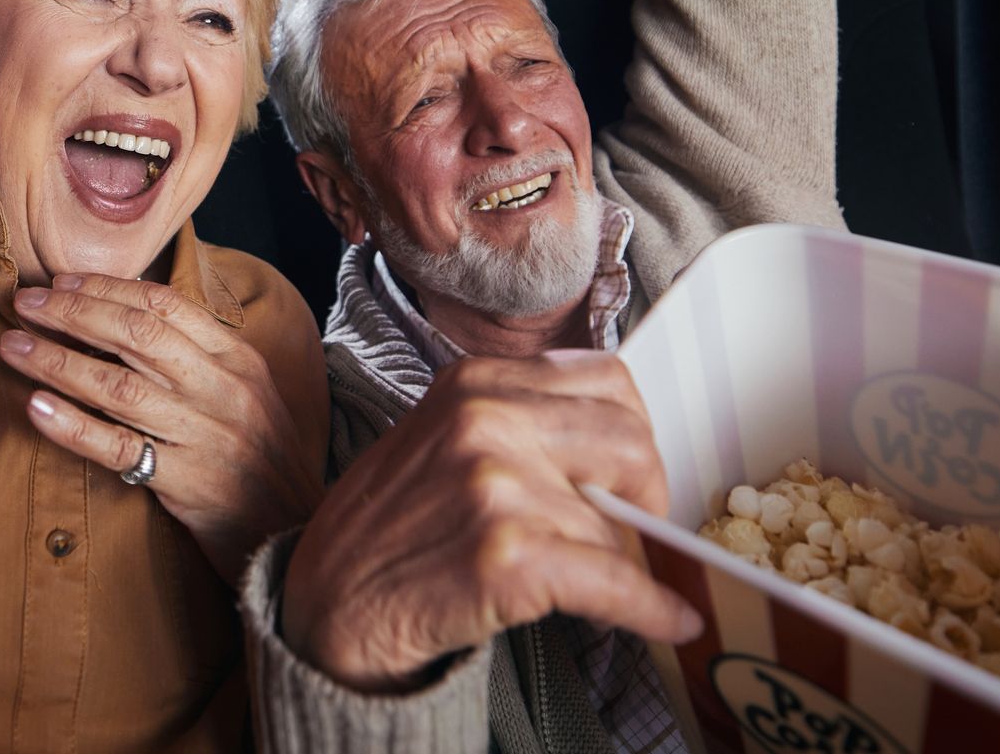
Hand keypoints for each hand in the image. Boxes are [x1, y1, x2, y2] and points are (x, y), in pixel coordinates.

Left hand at [0, 272, 322, 583]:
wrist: (294, 528)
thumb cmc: (258, 456)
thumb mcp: (245, 393)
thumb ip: (199, 358)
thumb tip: (130, 318)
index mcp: (237, 360)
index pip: (164, 307)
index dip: (107, 288)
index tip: (60, 282)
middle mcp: (222, 390)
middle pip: (136, 337)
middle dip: (73, 313)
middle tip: (25, 303)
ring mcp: (205, 435)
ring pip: (118, 387)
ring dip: (57, 361)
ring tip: (12, 345)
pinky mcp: (186, 482)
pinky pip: (118, 448)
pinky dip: (72, 426)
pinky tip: (36, 406)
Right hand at [281, 351, 701, 692]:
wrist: (330, 602)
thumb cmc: (391, 527)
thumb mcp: (443, 438)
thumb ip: (520, 422)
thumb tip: (625, 445)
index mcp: (475, 382)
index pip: (607, 379)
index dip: (633, 432)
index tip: (626, 473)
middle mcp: (486, 420)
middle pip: (631, 440)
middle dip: (647, 492)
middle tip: (632, 528)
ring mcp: (496, 485)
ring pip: (618, 522)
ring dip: (621, 562)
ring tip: (601, 582)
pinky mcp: (507, 555)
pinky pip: (615, 582)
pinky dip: (651, 610)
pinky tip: (669, 621)